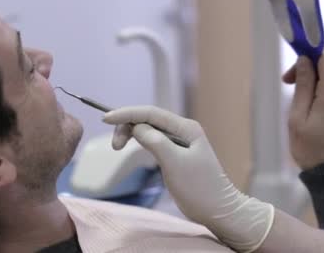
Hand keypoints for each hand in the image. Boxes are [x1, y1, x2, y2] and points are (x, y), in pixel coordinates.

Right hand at [103, 106, 273, 251]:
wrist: (218, 210)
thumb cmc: (199, 188)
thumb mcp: (174, 163)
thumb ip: (155, 141)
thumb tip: (136, 127)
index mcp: (186, 128)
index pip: (151, 113)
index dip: (127, 114)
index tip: (105, 119)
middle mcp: (183, 130)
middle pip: (148, 119)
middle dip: (127, 126)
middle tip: (114, 147)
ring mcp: (179, 142)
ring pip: (149, 129)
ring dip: (131, 133)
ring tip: (118, 148)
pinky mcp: (175, 154)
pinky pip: (153, 140)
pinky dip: (138, 141)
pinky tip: (130, 146)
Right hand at [283, 44, 323, 169]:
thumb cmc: (313, 151)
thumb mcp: (297, 118)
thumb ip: (303, 86)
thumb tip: (305, 62)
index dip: (311, 51)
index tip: (296, 61)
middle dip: (311, 68)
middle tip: (291, 83)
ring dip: (319, 82)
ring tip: (302, 101)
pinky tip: (316, 109)